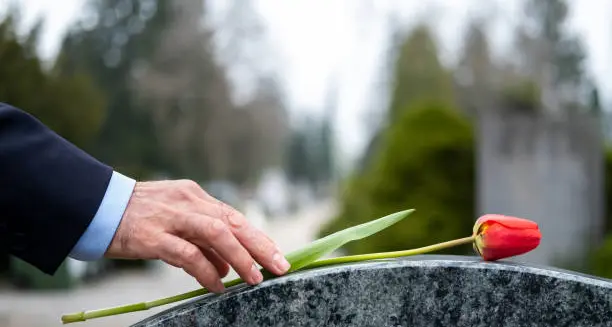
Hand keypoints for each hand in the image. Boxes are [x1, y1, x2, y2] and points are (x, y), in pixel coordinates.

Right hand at [104, 180, 290, 292]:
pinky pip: (188, 254)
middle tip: (280, 266)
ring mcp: (171, 217)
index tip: (277, 254)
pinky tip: (217, 285)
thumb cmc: (138, 216)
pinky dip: (206, 271)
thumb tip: (228, 267)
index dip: (258, 237)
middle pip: (232, 222)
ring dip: (240, 257)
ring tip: (254, 278)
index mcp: (195, 196)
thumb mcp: (175, 219)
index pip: (234, 216)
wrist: (96, 207)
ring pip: (216, 234)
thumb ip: (202, 240)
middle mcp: (188, 202)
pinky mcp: (153, 236)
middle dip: (260, 245)